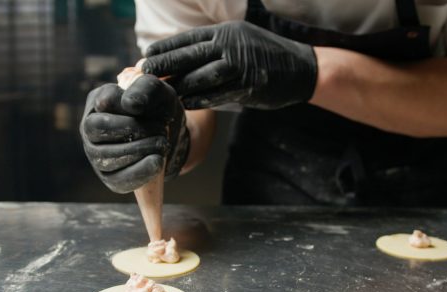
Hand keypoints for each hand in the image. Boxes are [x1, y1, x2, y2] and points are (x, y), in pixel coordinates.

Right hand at [79, 75, 189, 193]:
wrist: (172, 138)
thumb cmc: (161, 110)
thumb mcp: (160, 93)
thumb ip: (146, 89)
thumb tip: (129, 104)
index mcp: (98, 101)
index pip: (104, 101)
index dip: (130, 106)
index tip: (153, 109)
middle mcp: (90, 128)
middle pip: (97, 128)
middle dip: (133, 129)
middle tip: (160, 129)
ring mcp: (96, 155)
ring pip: (106, 155)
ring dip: (140, 149)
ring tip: (162, 143)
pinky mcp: (111, 178)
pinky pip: (119, 179)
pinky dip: (141, 170)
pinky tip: (157, 162)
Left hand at [143, 21, 317, 109]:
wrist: (301, 68)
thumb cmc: (266, 55)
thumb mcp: (241, 39)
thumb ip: (216, 46)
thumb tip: (186, 56)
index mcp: (228, 32)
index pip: (190, 38)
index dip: (167, 47)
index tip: (146, 54)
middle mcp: (232, 46)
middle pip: (191, 55)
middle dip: (166, 64)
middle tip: (144, 73)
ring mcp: (242, 66)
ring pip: (202, 76)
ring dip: (180, 85)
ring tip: (161, 93)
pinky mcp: (250, 86)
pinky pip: (219, 95)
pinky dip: (200, 100)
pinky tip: (185, 104)